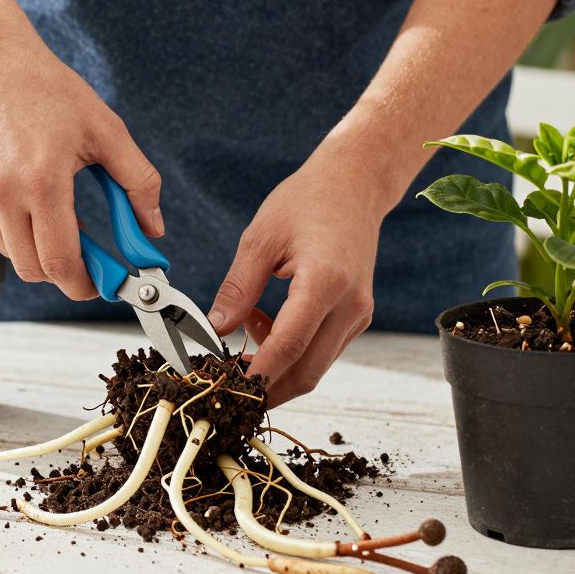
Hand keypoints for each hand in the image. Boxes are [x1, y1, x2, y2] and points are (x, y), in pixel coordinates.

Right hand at [0, 32, 162, 299]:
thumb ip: (138, 182)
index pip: (60, 263)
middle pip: (34, 270)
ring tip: (57, 214)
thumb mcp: (106, 129)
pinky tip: (27, 197)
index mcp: (42, 181)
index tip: (102, 284)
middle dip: (64, 272)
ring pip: (11, 254)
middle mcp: (1, 193)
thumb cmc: (45, 87)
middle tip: (88, 256)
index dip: (85, 285)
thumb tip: (153, 229)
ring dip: (38, 249)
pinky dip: (14, 229)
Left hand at [208, 159, 388, 407]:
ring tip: (246, 330)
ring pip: (315, 366)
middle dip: (267, 388)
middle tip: (229, 386)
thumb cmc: (308, 201)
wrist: (354, 185)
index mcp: (326, 281)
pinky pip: (322, 350)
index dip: (259, 373)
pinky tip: (267, 321)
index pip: (290, 344)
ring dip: (277, 366)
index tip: (231, 389)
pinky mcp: (357, 317)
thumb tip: (216, 329)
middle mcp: (350, 305)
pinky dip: (292, 351)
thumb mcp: (260, 238)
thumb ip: (238, 288)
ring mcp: (358, 314)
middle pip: (307, 371)